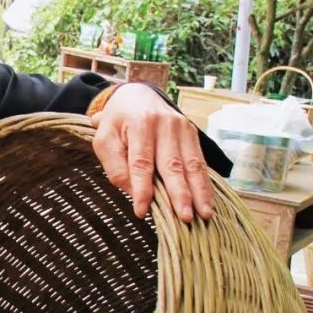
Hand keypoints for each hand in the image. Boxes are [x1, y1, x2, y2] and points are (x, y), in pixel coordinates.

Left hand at [89, 83, 214, 222]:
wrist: (136, 95)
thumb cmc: (116, 124)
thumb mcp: (104, 141)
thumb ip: (115, 167)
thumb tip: (132, 192)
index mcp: (140, 123)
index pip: (141, 162)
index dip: (142, 188)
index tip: (142, 211)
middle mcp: (165, 124)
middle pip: (172, 164)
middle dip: (179, 194)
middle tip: (185, 217)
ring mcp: (183, 127)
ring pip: (192, 164)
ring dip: (199, 192)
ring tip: (203, 214)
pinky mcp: (193, 133)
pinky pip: (200, 161)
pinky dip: (204, 183)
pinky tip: (208, 201)